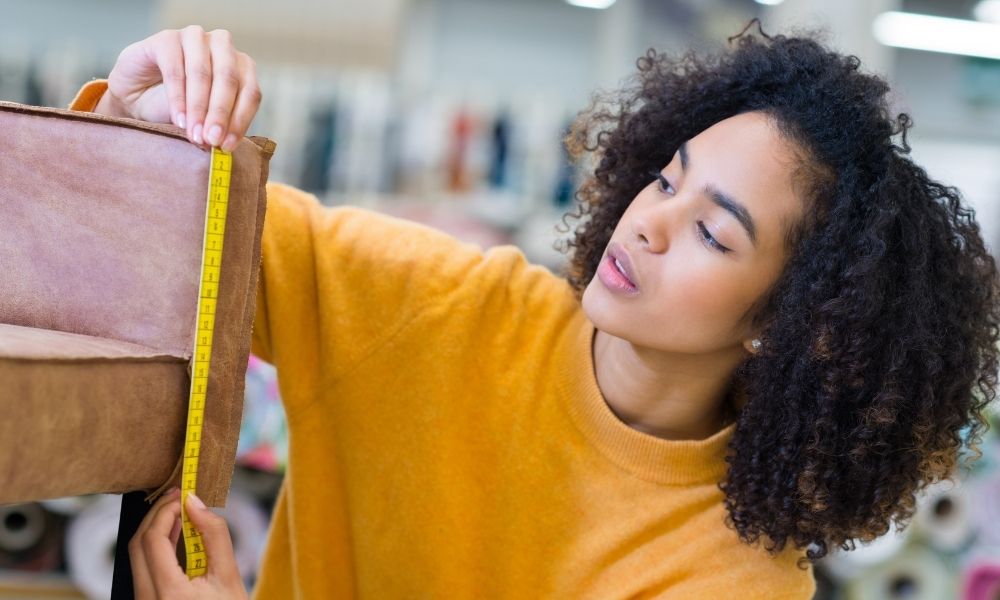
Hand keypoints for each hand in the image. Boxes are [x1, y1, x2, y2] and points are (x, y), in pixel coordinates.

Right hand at [95, 26, 261, 151]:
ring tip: (194, 134)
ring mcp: (195, 38)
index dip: (241, 120)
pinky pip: (175, 69)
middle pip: (229, 79)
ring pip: (202, 73)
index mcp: (240, 65)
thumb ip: (217, 127)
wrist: (136, 98)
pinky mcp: (167, 38)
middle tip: (211, 140)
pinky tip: (178, 119)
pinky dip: (178, 98)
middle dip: (220, 114)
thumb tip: (227, 145)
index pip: (250, 91)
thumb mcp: (203, 121)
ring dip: (198, 107)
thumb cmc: (177, 108)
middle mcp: (222, 46)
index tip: (228, 146)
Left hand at [129, 486, 247, 599]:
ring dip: (155, 528)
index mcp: (169, 593)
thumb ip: (214, 535)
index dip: (166, 511)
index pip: (153, 540)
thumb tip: (196, 503)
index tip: (184, 495)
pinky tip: (175, 533)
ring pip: (137, 555)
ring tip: (180, 510)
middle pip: (138, 545)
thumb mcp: (229, 576)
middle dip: (157, 515)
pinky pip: (143, 567)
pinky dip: (156, 545)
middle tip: (179, 496)